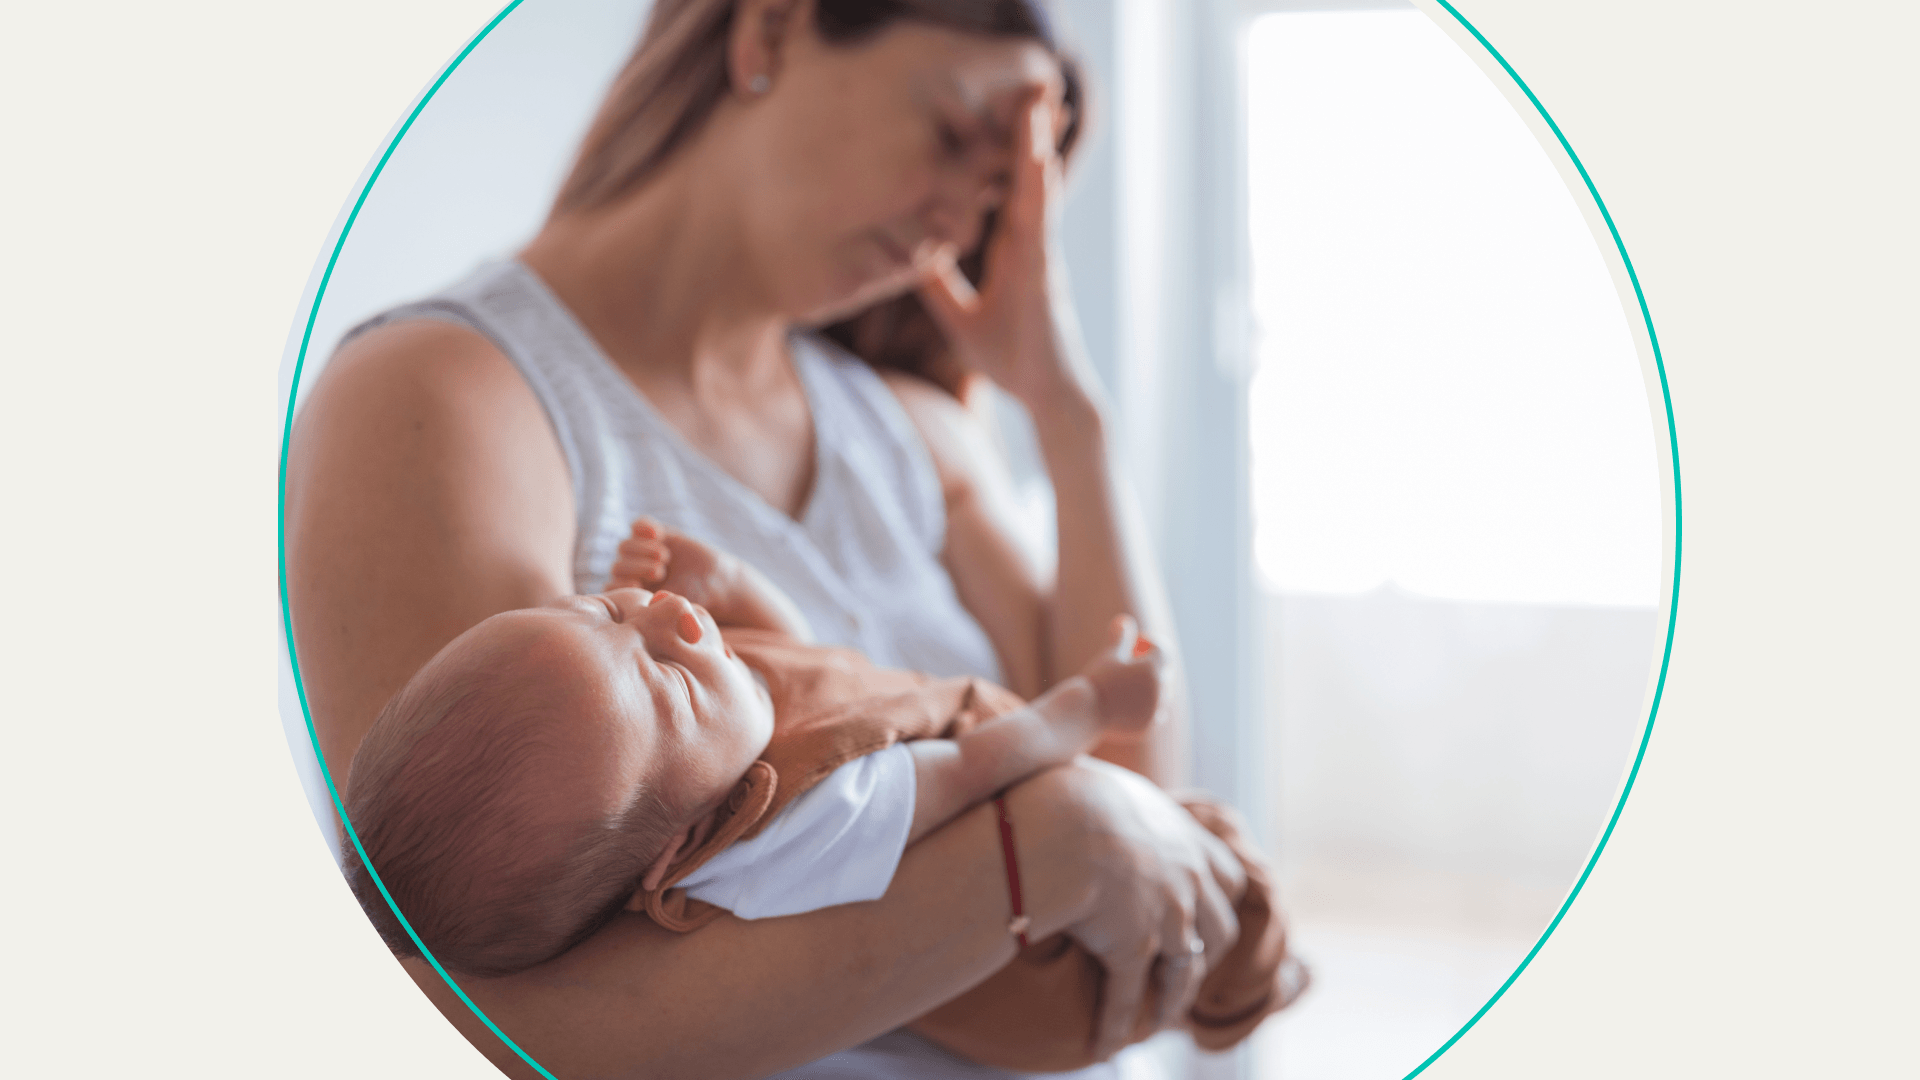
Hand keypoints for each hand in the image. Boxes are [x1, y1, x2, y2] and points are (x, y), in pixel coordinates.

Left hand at [607, 518, 735, 606]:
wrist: (714, 580)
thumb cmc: (695, 597)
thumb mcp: (675, 605)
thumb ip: (657, 604)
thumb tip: (644, 602)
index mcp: (631, 595)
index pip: (612, 588)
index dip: (620, 584)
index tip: (637, 585)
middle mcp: (631, 574)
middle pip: (617, 566)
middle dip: (636, 568)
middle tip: (659, 572)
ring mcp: (640, 553)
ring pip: (625, 546)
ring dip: (642, 550)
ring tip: (664, 556)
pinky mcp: (653, 534)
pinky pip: (638, 525)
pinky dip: (644, 527)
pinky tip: (658, 533)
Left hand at [917, 90, 1095, 414]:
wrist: (1045, 393)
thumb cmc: (1011, 357)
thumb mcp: (959, 318)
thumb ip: (940, 286)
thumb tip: (911, 258)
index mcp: (1011, 248)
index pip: (1001, 189)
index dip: (997, 151)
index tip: (991, 110)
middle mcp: (1029, 243)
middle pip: (1024, 177)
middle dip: (1023, 131)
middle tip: (1026, 83)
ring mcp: (1042, 255)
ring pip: (1039, 190)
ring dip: (1037, 146)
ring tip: (1036, 104)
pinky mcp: (1047, 273)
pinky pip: (1044, 224)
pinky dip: (1042, 191)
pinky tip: (1041, 163)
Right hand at [1049, 759, 1245, 1059]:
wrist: (1061, 823)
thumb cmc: (1070, 789)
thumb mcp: (1102, 775)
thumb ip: (1108, 785)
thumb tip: (1080, 764)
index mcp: (1186, 835)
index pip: (1227, 872)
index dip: (1218, 894)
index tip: (1205, 911)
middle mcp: (1189, 878)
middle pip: (1220, 926)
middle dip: (1204, 948)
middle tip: (1183, 967)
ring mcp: (1168, 918)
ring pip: (1184, 971)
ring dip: (1170, 998)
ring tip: (1154, 1019)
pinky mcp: (1135, 950)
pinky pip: (1129, 998)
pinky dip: (1118, 1024)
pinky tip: (1105, 1045)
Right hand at [1077, 615, 1165, 737]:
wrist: (1085, 713)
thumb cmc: (1096, 680)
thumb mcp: (1108, 656)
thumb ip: (1120, 638)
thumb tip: (1124, 620)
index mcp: (1152, 667)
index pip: (1162, 649)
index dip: (1151, 644)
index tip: (1139, 643)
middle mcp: (1159, 688)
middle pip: (1165, 672)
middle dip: (1155, 666)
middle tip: (1141, 662)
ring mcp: (1156, 709)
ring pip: (1162, 695)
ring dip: (1154, 689)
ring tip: (1140, 685)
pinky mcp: (1149, 725)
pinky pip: (1155, 714)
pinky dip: (1149, 709)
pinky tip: (1136, 705)